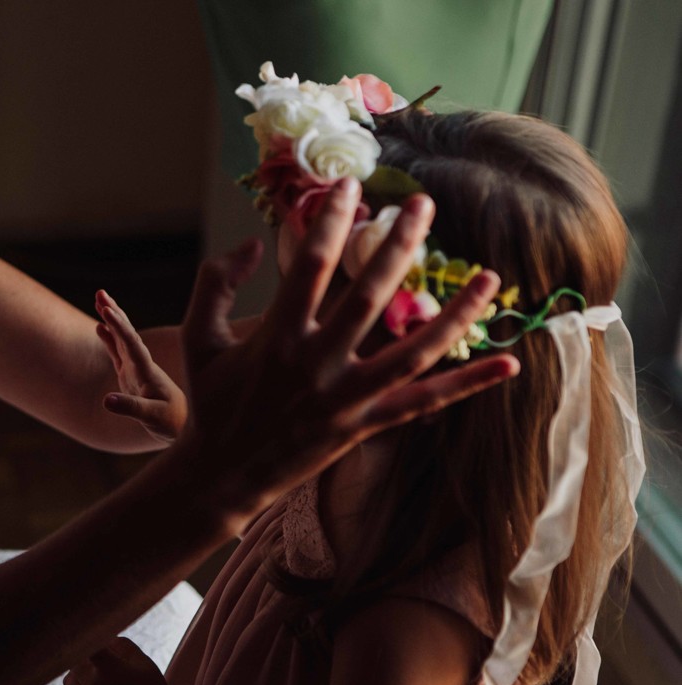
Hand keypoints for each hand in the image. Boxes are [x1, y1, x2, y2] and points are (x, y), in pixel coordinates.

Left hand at [64, 637, 199, 684]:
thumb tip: (102, 639)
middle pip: (74, 662)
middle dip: (84, 658)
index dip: (86, 636)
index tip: (87, 631)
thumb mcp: (143, 663)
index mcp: (107, 668)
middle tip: (100, 660)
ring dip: (78, 677)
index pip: (86, 644)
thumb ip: (121, 645)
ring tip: (97, 679)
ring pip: (69, 682)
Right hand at [95, 291, 187, 444]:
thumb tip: (106, 400)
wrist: (185, 426)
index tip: (107, 310)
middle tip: (100, 292)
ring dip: (112, 320)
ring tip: (99, 299)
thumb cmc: (171, 422)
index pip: (132, 344)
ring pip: (122, 339)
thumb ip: (131, 408)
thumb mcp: (152, 417)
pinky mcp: (132, 376)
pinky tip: (99, 327)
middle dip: (115, 313)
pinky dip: (109, 339)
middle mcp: (142, 365)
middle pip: (127, 333)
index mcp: (147, 372)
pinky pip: (118, 353)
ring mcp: (137, 369)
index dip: (119, 327)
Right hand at [177, 178, 518, 518]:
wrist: (223, 475)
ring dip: (456, 314)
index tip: (351, 186)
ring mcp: (346, 399)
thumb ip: (215, 284)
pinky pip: (424, 403)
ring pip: (413, 352)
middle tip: (423, 205)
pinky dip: (467, 385)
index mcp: (276, 337)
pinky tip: (508, 363)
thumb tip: (251, 245)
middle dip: (398, 245)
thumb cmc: (212, 401)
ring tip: (489, 275)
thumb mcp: (200, 339)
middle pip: (369, 297)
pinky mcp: (365, 425)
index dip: (331, 222)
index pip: (309, 267)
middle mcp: (316, 365)